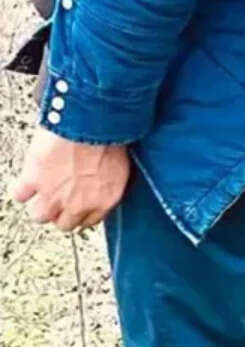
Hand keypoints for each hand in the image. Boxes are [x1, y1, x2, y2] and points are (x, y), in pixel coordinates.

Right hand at [9, 128, 130, 231]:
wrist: (92, 122)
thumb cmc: (111, 134)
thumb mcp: (122, 163)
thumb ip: (108, 180)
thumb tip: (101, 180)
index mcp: (106, 198)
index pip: (90, 220)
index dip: (82, 212)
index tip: (79, 206)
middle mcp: (79, 203)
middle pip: (64, 224)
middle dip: (61, 212)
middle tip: (60, 198)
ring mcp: (54, 195)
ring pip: (40, 215)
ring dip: (41, 204)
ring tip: (44, 191)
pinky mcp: (33, 182)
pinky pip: (20, 196)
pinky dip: (23, 189)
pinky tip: (29, 181)